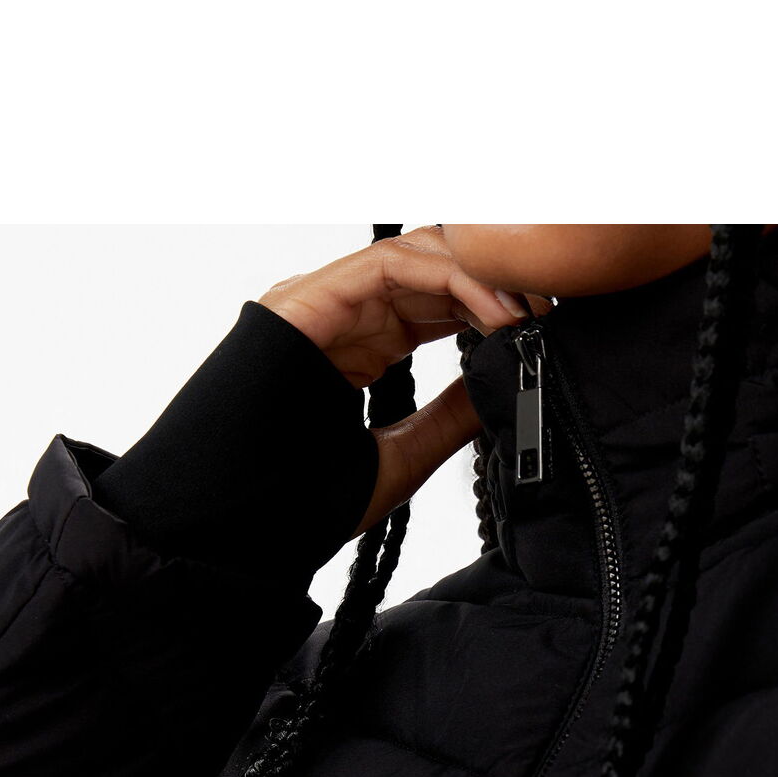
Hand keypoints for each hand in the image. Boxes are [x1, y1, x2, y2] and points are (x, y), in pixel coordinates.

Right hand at [258, 225, 551, 531]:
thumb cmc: (297, 504)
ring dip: (483, 278)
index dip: (493, 309)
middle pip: (434, 268)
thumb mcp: (399, 456)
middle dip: (498, 284)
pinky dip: (452, 279)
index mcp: (358, 345)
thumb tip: (501, 386)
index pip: (437, 302)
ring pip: (418, 255)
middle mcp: (341, 312)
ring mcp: (322, 299)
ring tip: (528, 316)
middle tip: (549, 317)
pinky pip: (393, 263)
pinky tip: (492, 315)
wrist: (228, 521)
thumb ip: (449, 419)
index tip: (540, 335)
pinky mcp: (310, 297)